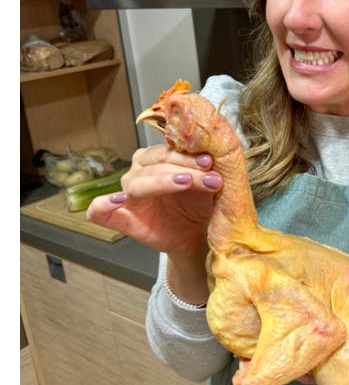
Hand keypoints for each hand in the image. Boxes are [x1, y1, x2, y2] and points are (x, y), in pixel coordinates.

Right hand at [86, 146, 222, 260]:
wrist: (196, 234)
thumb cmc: (199, 204)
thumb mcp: (207, 183)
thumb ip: (206, 169)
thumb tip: (214, 157)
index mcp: (156, 159)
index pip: (167, 150)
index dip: (187, 155)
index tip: (210, 162)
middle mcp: (138, 173)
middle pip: (154, 164)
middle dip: (183, 168)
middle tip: (208, 176)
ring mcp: (127, 195)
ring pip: (137, 182)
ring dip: (163, 181)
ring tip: (186, 182)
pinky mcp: (119, 218)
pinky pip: (99, 211)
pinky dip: (103, 204)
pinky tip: (118, 200)